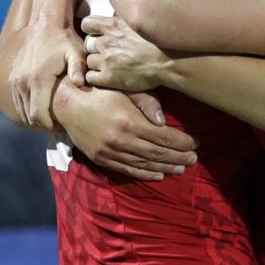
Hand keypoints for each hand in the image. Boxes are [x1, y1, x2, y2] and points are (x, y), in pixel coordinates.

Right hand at [10, 20, 85, 129]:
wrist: (43, 24)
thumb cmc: (64, 40)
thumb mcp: (76, 52)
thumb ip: (78, 67)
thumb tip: (80, 83)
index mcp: (37, 79)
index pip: (38, 115)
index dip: (49, 126)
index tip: (62, 126)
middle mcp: (21, 82)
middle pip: (28, 116)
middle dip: (43, 123)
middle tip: (59, 123)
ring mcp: (13, 80)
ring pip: (20, 110)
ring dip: (34, 116)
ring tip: (52, 115)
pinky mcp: (10, 78)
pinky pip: (15, 101)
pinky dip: (26, 107)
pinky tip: (42, 105)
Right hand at [53, 82, 196, 180]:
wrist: (68, 104)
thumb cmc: (102, 92)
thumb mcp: (127, 90)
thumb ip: (148, 104)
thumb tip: (165, 122)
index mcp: (129, 122)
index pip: (163, 137)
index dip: (182, 142)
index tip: (196, 144)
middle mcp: (121, 140)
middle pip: (157, 153)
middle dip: (178, 157)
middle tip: (194, 159)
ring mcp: (110, 152)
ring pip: (143, 164)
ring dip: (165, 167)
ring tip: (181, 168)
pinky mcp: (101, 159)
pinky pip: (126, 169)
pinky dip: (144, 173)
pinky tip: (158, 174)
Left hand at [82, 15, 171, 92]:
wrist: (169, 62)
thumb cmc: (161, 43)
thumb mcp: (141, 23)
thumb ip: (126, 22)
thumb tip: (124, 16)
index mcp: (114, 26)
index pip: (87, 24)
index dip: (91, 30)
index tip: (98, 34)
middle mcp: (107, 41)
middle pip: (88, 43)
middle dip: (96, 48)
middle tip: (109, 53)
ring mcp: (106, 60)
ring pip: (89, 61)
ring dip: (97, 63)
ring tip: (112, 66)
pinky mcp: (108, 77)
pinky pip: (90, 77)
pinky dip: (97, 77)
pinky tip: (109, 77)